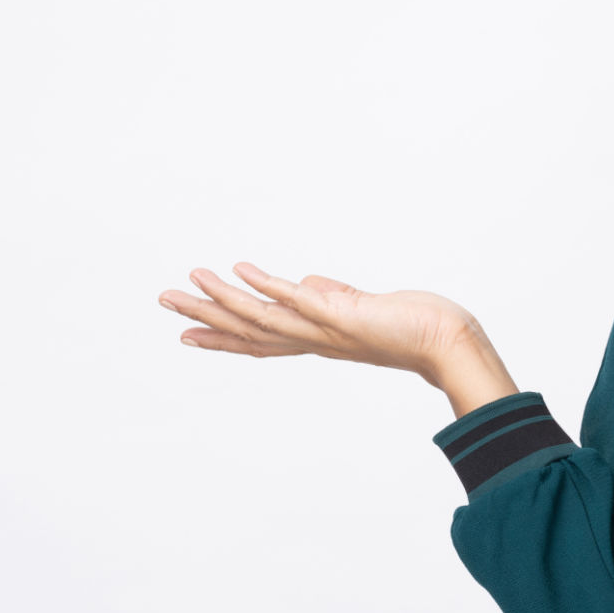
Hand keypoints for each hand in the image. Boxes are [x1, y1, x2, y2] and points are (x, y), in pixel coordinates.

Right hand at [158, 262, 480, 385]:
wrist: (449, 343)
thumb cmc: (414, 328)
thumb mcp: (364, 309)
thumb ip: (333, 298)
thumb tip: (307, 283)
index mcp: (318, 339)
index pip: (261, 340)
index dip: (222, 337)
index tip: (186, 334)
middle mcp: (316, 340)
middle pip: (249, 331)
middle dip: (205, 317)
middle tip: (164, 300)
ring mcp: (328, 330)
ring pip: (264, 318)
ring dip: (225, 300)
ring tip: (191, 280)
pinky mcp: (346, 317)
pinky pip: (301, 300)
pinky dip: (271, 286)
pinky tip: (242, 269)